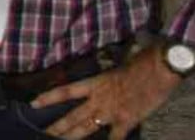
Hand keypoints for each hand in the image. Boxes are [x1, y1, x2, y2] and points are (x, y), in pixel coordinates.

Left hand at [32, 44, 183, 139]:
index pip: (65, 92)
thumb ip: (107, 78)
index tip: (33, 103)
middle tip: (42, 134)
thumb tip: (103, 83)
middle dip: (56, 127)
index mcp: (96, 83)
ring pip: (86, 128)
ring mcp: (112, 111)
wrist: (161, 67)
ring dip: (72, 137)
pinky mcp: (128, 120)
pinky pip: (115, 138)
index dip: (48, 98)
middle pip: (72, 116)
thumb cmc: (142, 62)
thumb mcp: (118, 66)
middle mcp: (100, 99)